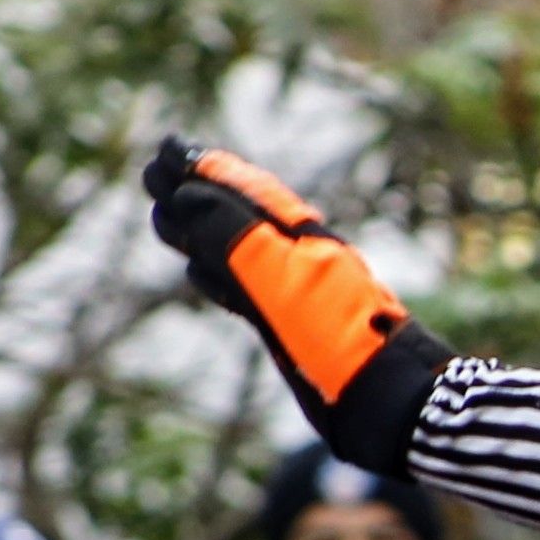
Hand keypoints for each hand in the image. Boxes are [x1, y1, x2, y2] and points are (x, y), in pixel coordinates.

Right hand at [146, 135, 448, 456]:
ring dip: (196, 232)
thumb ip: (236, 235)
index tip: (170, 147)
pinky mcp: (286, 326)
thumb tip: (190, 194)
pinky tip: (197, 273)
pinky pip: (240, 290)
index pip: (242, 190)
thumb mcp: (284, 277)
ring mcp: (289, 291)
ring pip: (232, 251)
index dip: (206, 168)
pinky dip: (213, 276)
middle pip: (233, 215)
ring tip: (164, 215)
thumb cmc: (342, 332)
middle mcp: (293, 256)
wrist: (386, 393)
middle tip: (153, 171)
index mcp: (297, 234)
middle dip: (192, 193)